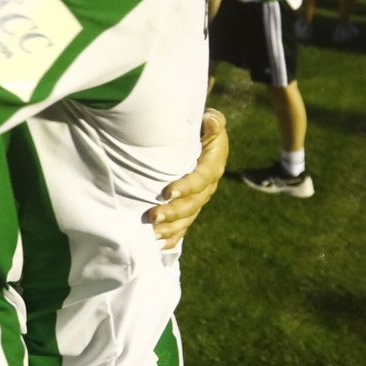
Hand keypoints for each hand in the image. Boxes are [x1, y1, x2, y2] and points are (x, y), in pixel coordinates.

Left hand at [146, 108, 227, 248]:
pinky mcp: (190, 207)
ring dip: (171, 228)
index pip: (201, 179)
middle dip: (173, 212)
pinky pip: (184, 225)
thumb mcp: (210, 120)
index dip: (186, 187)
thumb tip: (210, 121)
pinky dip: (173, 236)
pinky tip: (160, 246)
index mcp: (212, 165)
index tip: (167, 192)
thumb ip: (212, 121)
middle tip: (153, 217)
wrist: (200, 137)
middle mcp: (208, 186)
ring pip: (187, 218)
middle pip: (193, 204)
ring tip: (152, 233)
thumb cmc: (201, 126)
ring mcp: (199, 199)